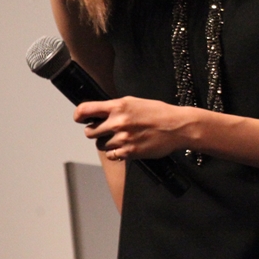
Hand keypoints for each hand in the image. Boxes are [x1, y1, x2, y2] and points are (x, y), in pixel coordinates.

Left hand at [74, 97, 196, 160]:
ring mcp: (123, 138)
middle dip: (95, 132)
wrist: (178, 127)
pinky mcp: (129, 152)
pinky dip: (116, 152)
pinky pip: (111, 155)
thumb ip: (117, 107)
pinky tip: (127, 146)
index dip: (79, 115)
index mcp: (119, 106)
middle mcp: (118, 122)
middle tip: (106, 131)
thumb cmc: (160, 113)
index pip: (85, 110)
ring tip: (122, 138)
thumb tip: (100, 113)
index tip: (80, 118)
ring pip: (100, 145)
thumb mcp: (136, 102)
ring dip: (107, 143)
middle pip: (89, 132)